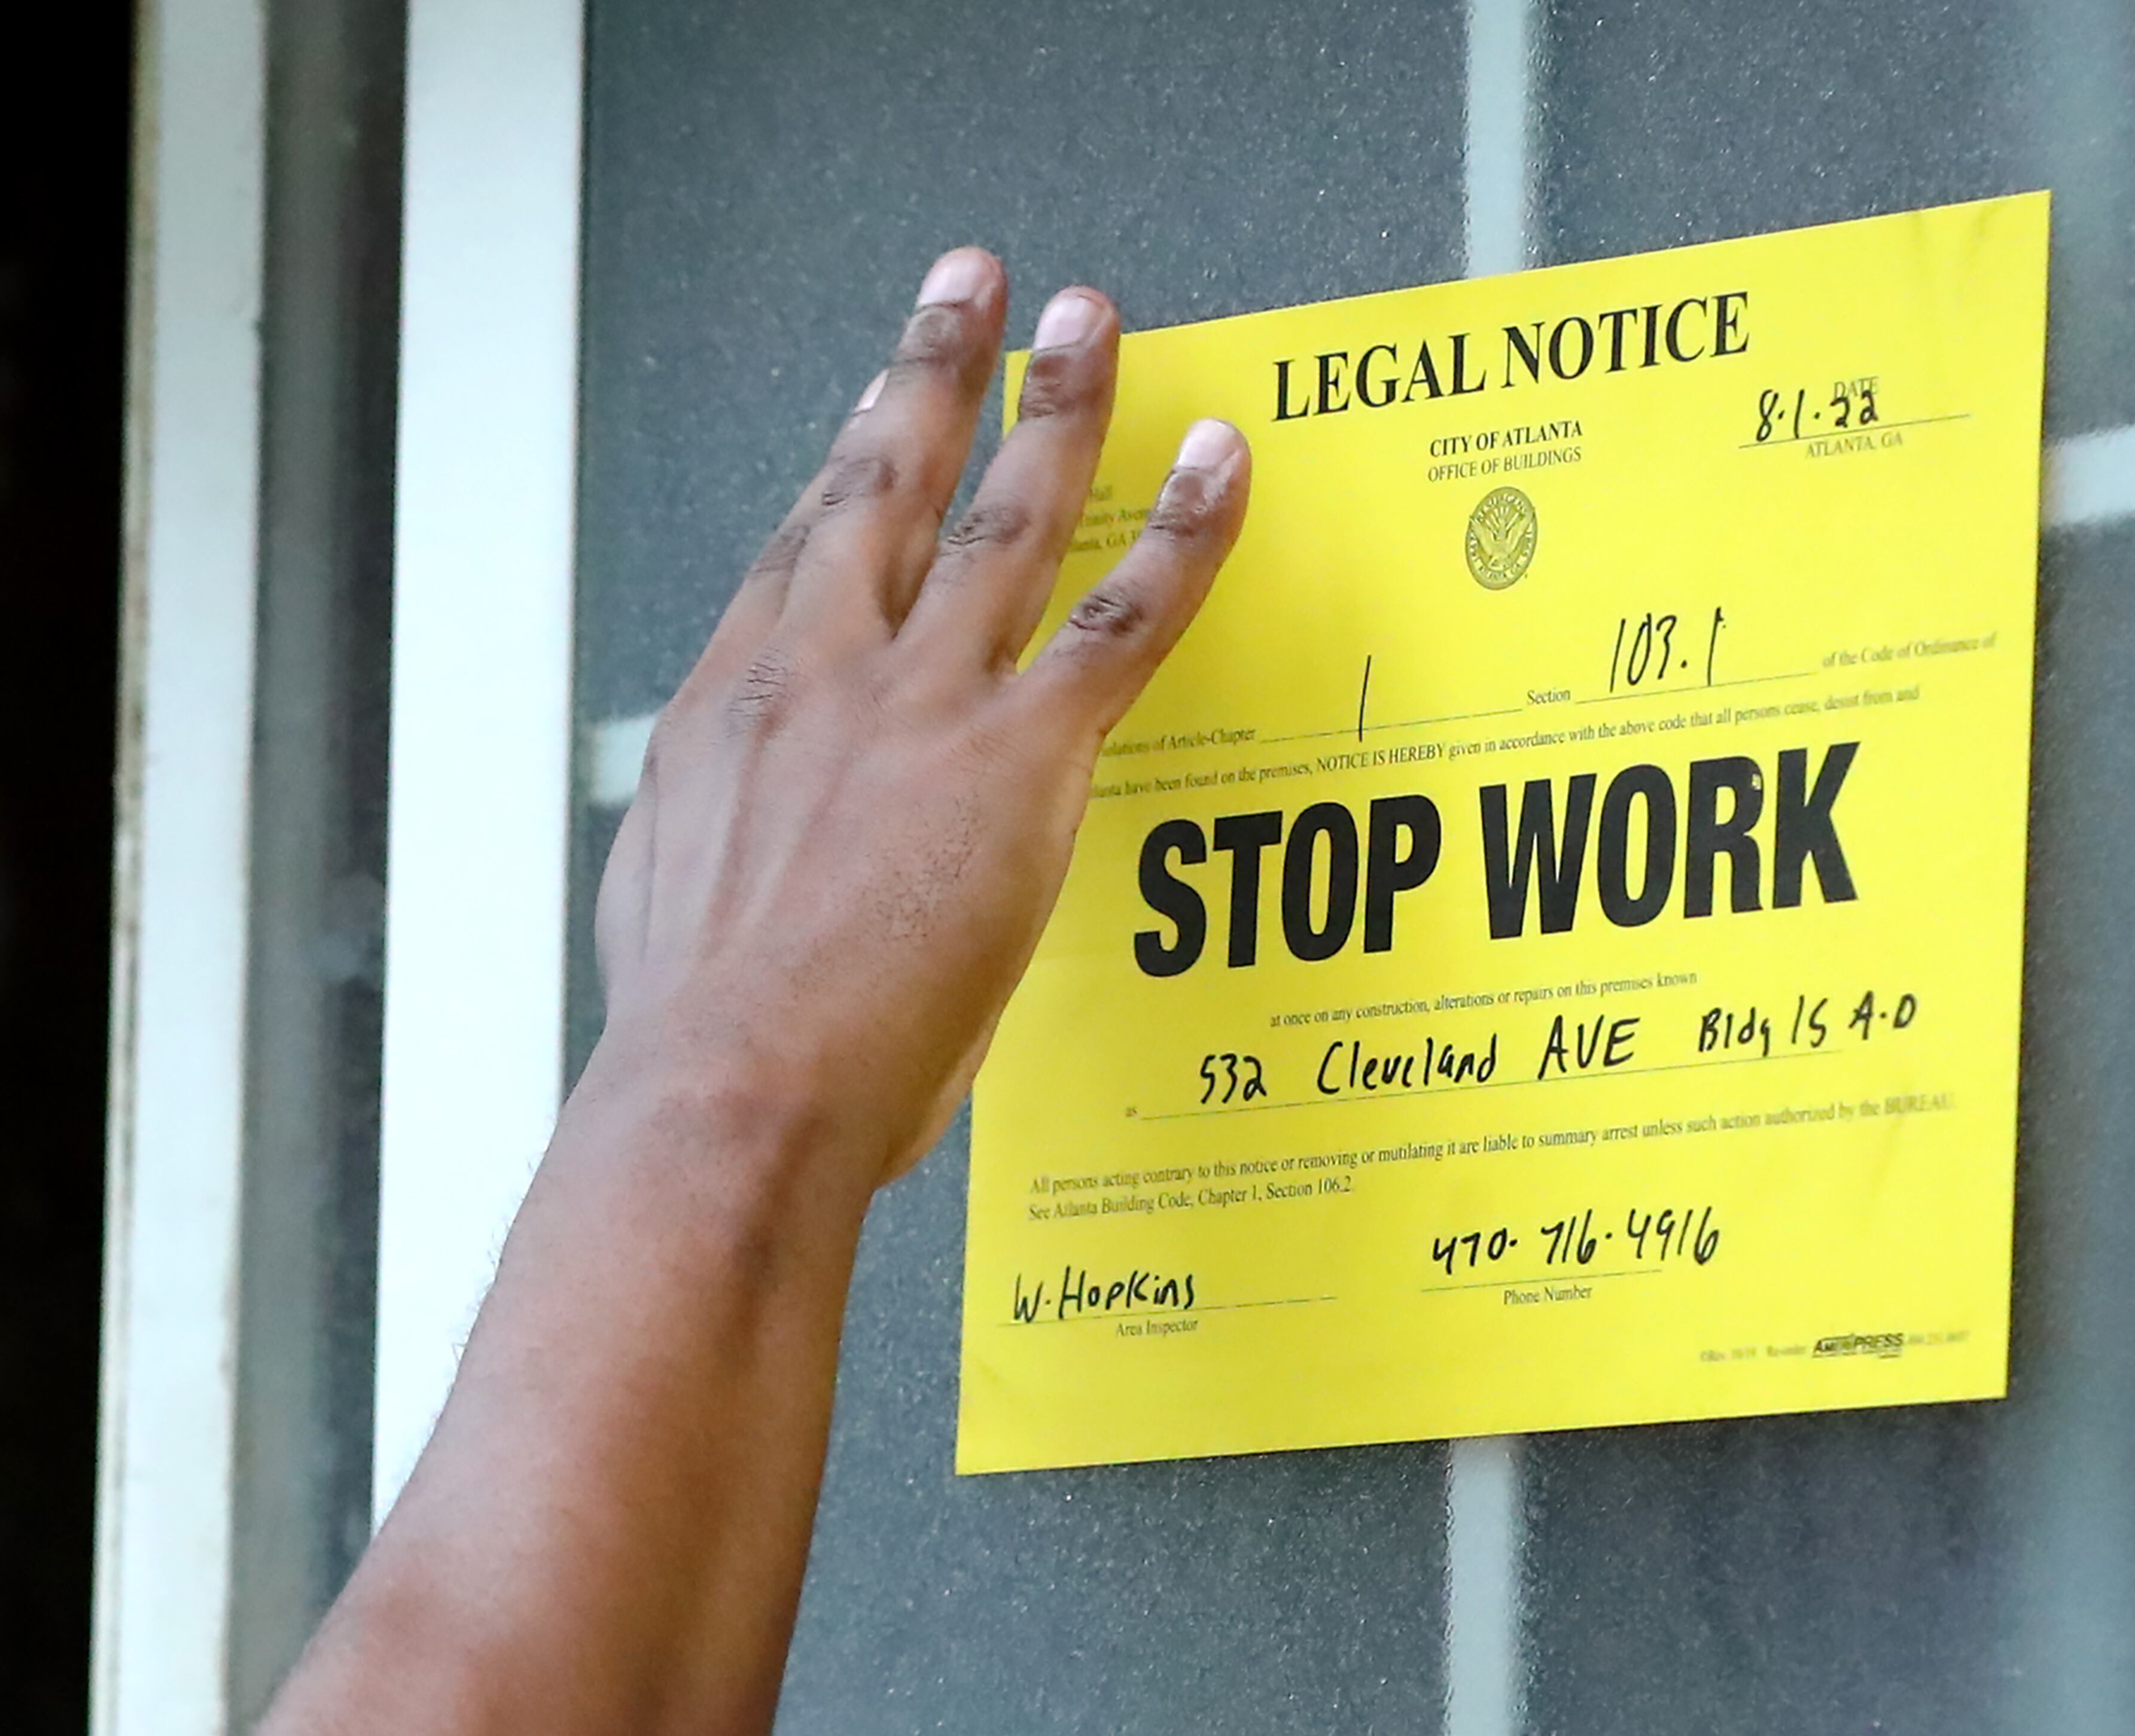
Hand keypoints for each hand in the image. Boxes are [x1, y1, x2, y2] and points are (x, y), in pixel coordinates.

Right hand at [590, 247, 1249, 1186]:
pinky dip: (1182, 532)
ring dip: (1057, 405)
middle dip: (933, 373)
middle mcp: (823, 669)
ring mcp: (922, 700)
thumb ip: (722, 854)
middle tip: (970, 288)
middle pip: (887, 485)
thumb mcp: (670, 915)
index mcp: (734, 709)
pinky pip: (1123, 618)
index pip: (799, 554)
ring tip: (1087, 320)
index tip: (876, 409)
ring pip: (1007, 517)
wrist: (727, 1090)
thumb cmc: (699, 1041)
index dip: (844, 464)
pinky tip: (1220, 463)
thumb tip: (741, 867)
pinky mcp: (1018, 755)